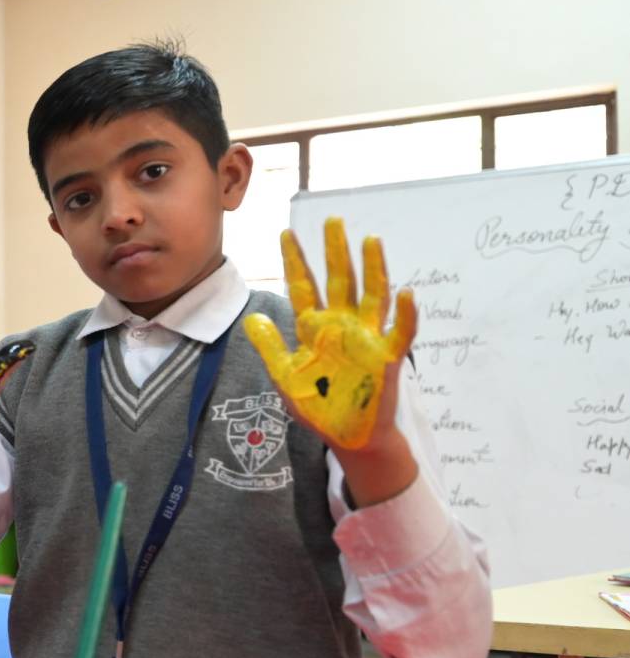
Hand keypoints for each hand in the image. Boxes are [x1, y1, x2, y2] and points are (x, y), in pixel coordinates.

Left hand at [243, 218, 416, 452]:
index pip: (303, 287)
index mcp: (314, 329)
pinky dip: (405, 314)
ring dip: (373, 269)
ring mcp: (367, 339)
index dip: (295, 261)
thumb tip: (252, 318)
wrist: (346, 437)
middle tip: (331, 220)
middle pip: (339, 281)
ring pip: (372, 296)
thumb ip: (270, 347)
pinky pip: (400, 333)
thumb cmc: (317, 406)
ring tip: (370, 240)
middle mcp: (341, 326)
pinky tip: (405, 293)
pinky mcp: (387, 358)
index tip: (286, 234)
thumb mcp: (284, 376)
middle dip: (334, 252)